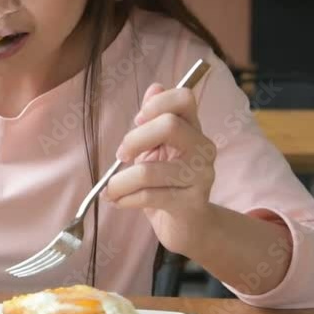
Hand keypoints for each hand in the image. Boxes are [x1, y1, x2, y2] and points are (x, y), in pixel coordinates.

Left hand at [104, 83, 217, 255]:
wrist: (188, 226)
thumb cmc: (167, 182)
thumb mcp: (157, 148)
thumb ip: (154, 120)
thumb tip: (155, 87)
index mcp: (194, 128)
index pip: (184, 97)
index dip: (156, 104)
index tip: (137, 121)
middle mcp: (203, 148)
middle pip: (170, 125)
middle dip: (135, 139)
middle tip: (121, 156)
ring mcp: (201, 176)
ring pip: (150, 171)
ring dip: (119, 182)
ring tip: (110, 189)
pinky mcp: (191, 204)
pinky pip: (149, 196)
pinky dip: (125, 198)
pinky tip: (118, 201)